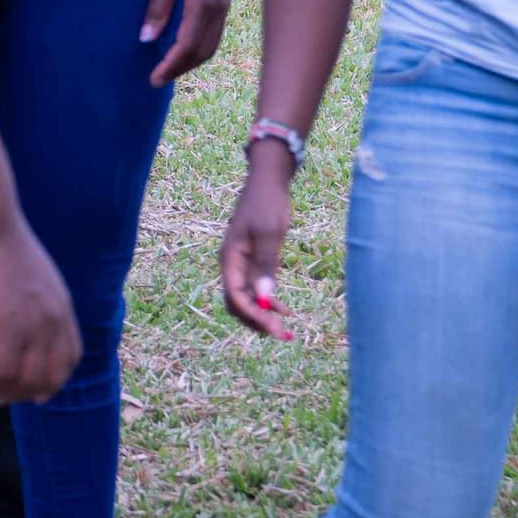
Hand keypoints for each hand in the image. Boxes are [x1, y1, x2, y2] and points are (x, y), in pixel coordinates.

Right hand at [0, 217, 81, 402]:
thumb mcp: (25, 272)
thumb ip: (25, 297)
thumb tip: (7, 307)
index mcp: (61, 306)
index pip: (70, 355)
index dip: (54, 377)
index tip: (37, 389)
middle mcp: (53, 322)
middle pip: (51, 375)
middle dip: (29, 393)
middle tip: (5, 398)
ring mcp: (31, 329)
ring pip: (25, 381)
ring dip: (5, 393)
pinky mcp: (5, 333)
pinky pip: (1, 375)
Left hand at [142, 0, 236, 84]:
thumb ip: (157, 7)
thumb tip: (146, 39)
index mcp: (203, 3)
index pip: (187, 46)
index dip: (170, 65)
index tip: (153, 78)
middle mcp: (219, 10)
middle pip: (202, 52)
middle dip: (180, 69)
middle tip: (157, 79)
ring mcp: (225, 7)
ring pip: (211, 46)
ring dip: (191, 61)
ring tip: (168, 68)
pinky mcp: (225, 2)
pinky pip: (215, 35)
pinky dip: (199, 48)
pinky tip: (183, 49)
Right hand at [220, 158, 296, 338]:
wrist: (268, 182)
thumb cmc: (267, 204)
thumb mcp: (269, 235)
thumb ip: (266, 267)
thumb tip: (266, 299)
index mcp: (230, 259)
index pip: (235, 296)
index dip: (253, 315)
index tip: (275, 327)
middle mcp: (233, 265)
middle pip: (237, 303)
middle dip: (257, 322)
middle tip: (283, 335)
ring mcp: (243, 264)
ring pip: (248, 300)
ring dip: (264, 316)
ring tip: (287, 331)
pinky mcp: (254, 261)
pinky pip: (257, 290)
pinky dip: (269, 303)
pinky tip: (285, 311)